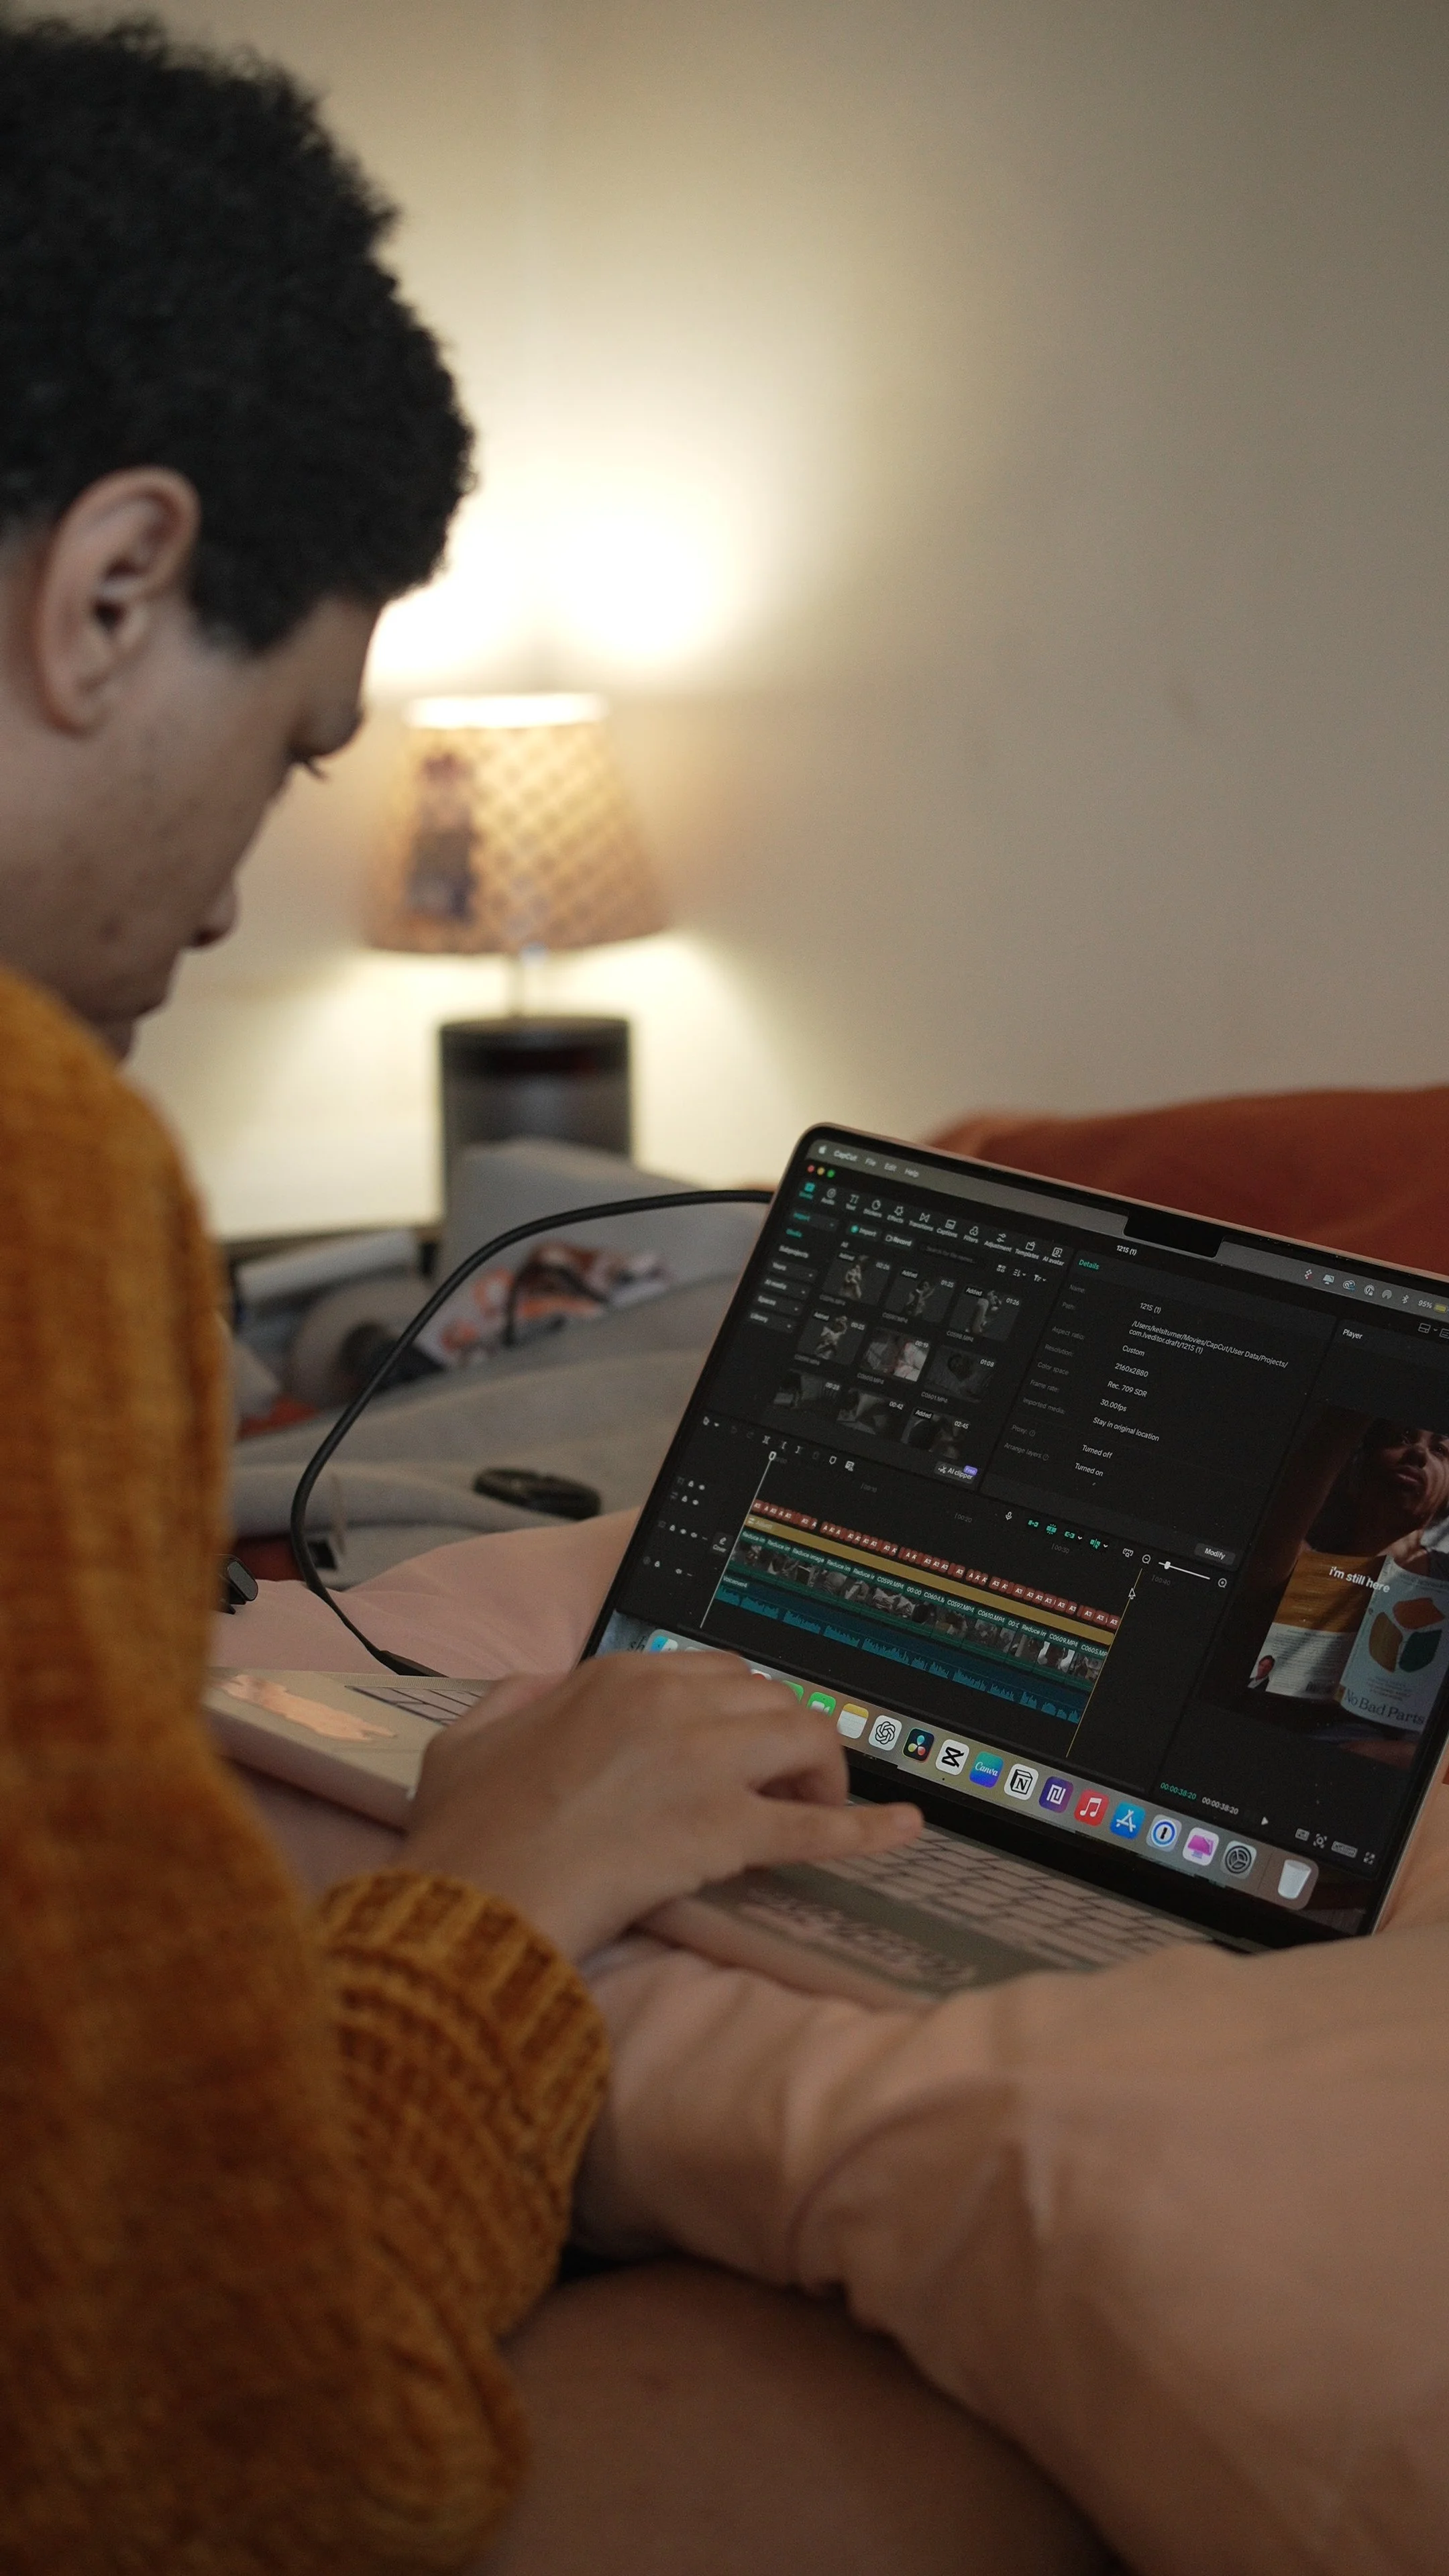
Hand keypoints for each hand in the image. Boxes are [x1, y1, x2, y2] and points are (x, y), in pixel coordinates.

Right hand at [394, 1654, 922, 1959]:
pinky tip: (904, 1831)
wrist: (474, 1900)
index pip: (718, 1672)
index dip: (739, 1715)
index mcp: (618, 1675)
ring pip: (804, 1739)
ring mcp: (702, 1761)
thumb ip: (515, 1697)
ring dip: (818, 1775)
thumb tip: (540, 1688)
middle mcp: (669, 1701)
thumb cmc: (464, 1832)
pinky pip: (819, 1826)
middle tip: (779, 1789)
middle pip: (770, 1699)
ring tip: (810, 1814)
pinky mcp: (724, 1829)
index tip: (739, 1753)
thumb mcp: (470, 1737)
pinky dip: (869, 1828)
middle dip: (784, 1741)